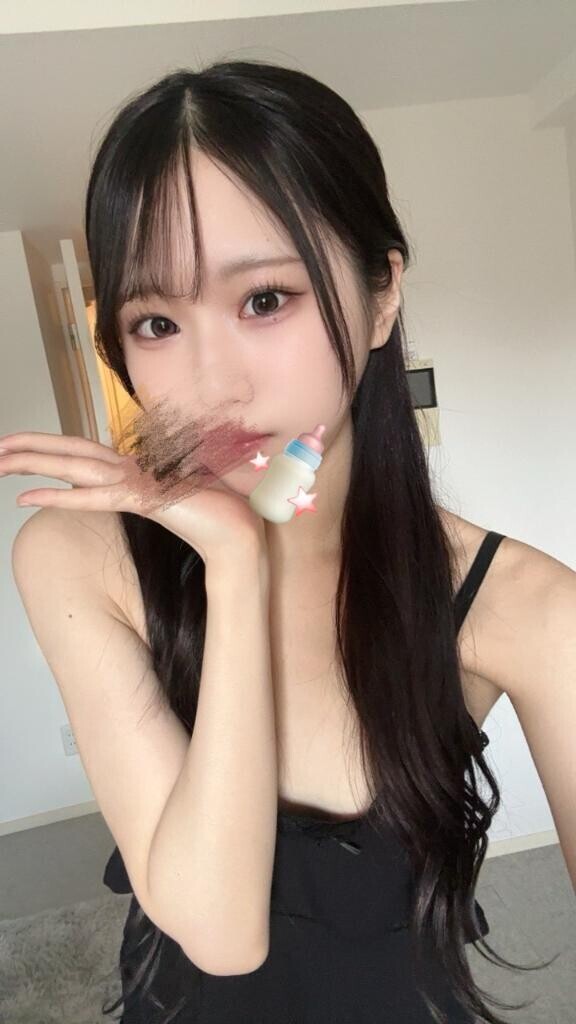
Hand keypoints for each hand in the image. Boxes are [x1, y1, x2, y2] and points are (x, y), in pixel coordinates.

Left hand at [0, 431, 267, 563]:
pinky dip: (56, 496)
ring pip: (74, 465)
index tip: (19, 449)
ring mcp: (137, 480)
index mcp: (138, 468)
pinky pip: (91, 497)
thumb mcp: (172, 503)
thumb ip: (150, 494)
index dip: (50, 446)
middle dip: (30, 447)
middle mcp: (133, 467)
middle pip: (71, 450)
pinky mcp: (142, 498)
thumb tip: (136, 493)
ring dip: (32, 461)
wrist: (238, 534)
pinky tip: (26, 499)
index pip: (84, 451)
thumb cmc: (211, 518)